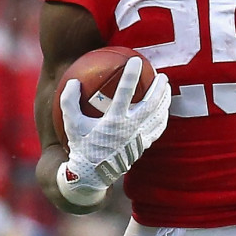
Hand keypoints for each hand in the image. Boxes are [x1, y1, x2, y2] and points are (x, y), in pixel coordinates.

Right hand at [57, 56, 170, 204]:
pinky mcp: (143, 146)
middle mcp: (129, 129)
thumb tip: (73, 81)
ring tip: (166, 87)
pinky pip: (158, 128)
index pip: (125, 93)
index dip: (131, 76)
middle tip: (161, 74)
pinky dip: (162, 116)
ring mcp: (139, 138)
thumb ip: (69, 102)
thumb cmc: (81, 146)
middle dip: (158, 88)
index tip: (136, 60)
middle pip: (151, 104)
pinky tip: (163, 108)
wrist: (92, 175)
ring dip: (164, 100)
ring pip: (158, 116)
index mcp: (113, 122)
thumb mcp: (71, 124)